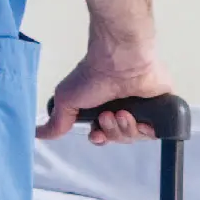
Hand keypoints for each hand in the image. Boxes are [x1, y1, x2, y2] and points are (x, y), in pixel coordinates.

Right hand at [38, 41, 173, 143]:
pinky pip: (157, 132)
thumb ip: (56, 122)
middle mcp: (124, 108)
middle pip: (120, 138)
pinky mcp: (161, 107)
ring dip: (125, 128)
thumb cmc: (93, 75)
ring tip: (122, 112)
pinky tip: (139, 117)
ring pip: (136, 136)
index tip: (97, 133)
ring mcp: (144, 108)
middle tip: (109, 115)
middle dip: (112, 132)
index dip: (101, 139)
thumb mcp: (66, 100)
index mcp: (104, 108)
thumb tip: (38, 134)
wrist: (119, 60)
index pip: (105, 136)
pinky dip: (146, 129)